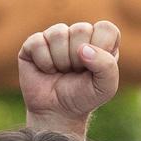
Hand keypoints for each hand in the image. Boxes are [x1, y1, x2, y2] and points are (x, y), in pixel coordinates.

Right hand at [18, 21, 121, 136]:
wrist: (57, 112)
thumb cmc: (84, 97)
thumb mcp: (106, 87)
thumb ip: (107, 66)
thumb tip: (83, 49)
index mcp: (100, 41)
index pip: (106, 28)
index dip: (101, 47)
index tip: (95, 67)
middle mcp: (78, 35)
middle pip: (81, 28)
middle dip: (78, 58)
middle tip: (76, 72)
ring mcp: (55, 37)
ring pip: (58, 33)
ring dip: (61, 60)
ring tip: (62, 71)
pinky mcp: (34, 43)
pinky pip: (38, 42)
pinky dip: (44, 62)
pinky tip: (46, 70)